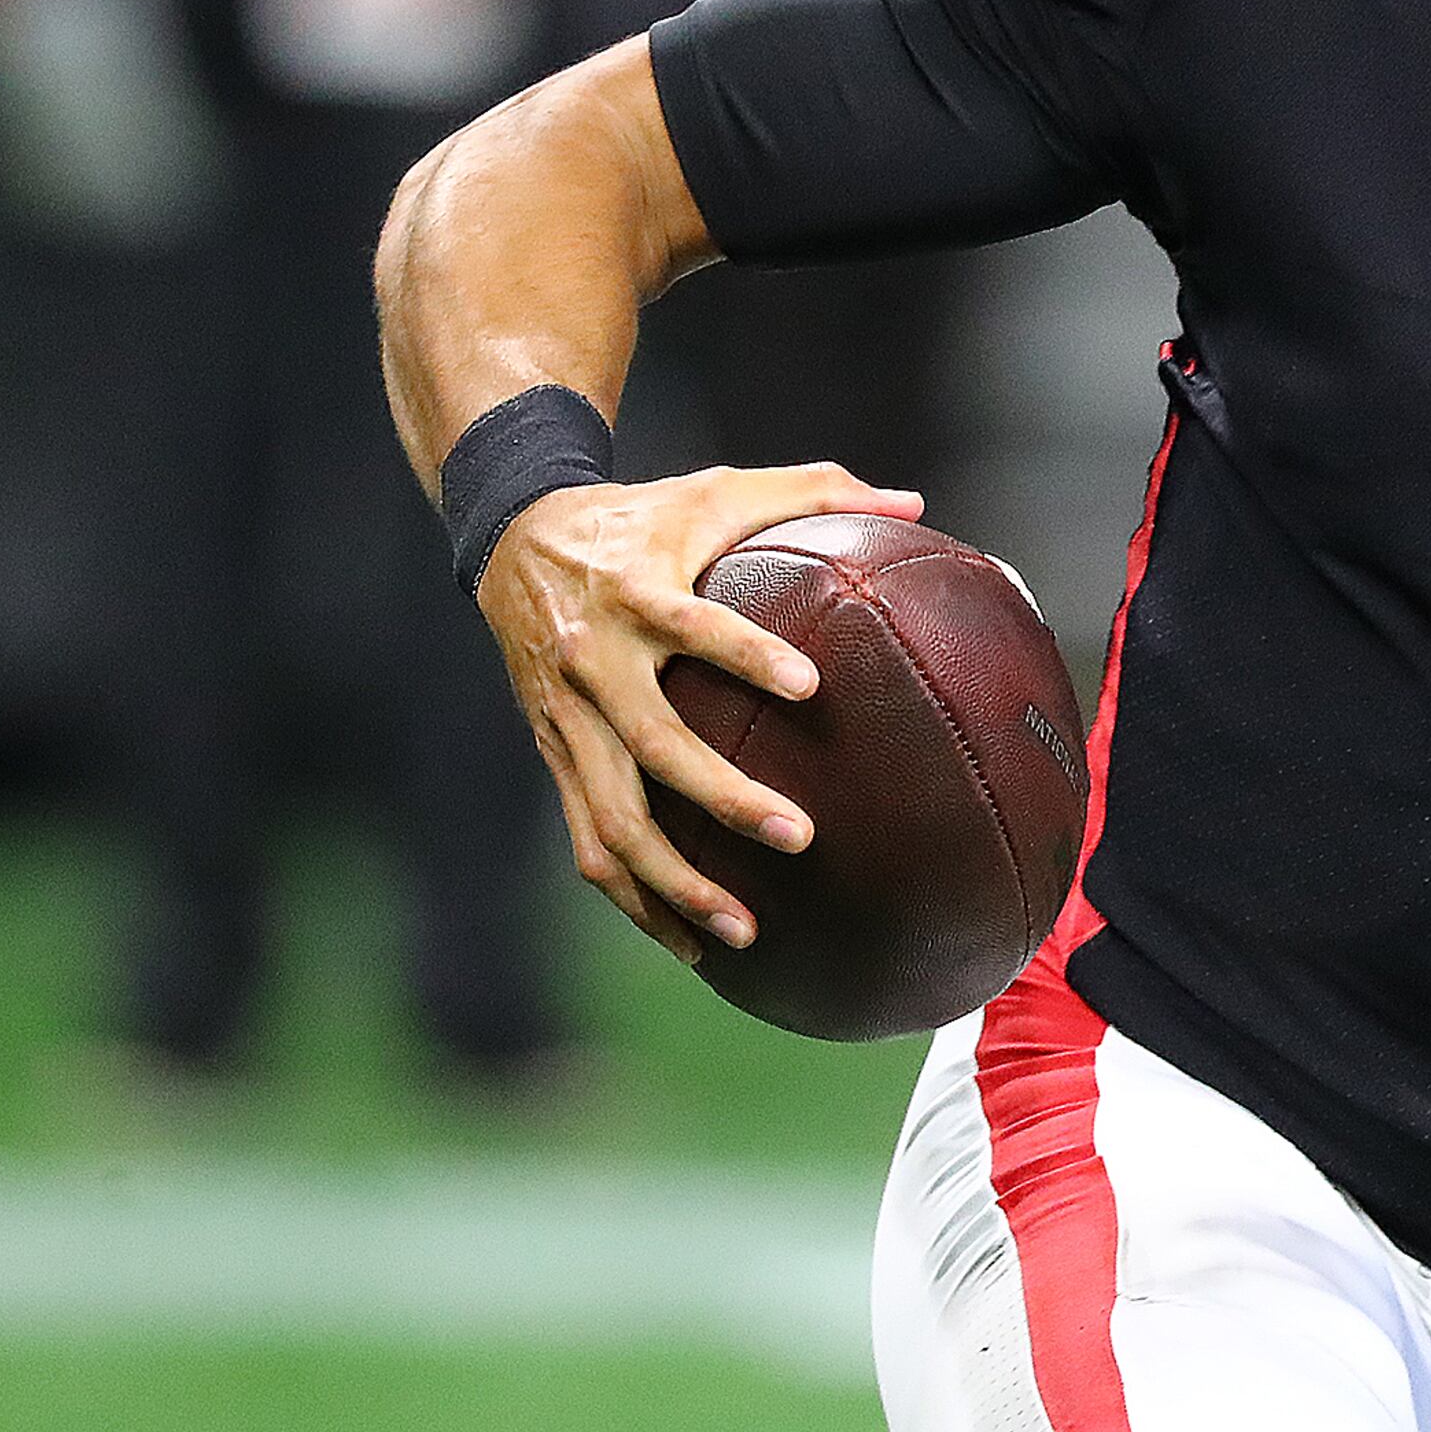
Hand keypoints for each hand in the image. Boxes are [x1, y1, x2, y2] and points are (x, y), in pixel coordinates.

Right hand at [474, 461, 923, 962]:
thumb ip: (816, 491)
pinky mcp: (556, 757)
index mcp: (635, 592)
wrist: (513, 536)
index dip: (743, 652)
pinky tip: (695, 943)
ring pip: (614, 816)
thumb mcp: (718, 488)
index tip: (808, 685)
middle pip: (654, 743)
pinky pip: (591, 842)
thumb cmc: (642, 514)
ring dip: (677, 880)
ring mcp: (568, 720)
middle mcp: (594, 662)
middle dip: (724, 797)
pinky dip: (639, 899)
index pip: (689, 625)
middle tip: (801, 835)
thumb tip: (916, 503)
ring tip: (747, 929)